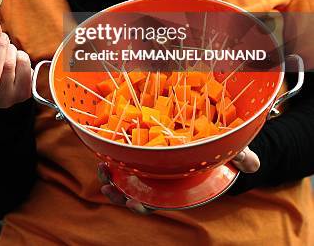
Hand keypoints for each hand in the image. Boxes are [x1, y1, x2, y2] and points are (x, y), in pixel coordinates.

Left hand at [98, 146, 259, 213]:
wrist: (224, 148)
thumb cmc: (228, 156)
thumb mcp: (239, 154)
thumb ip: (243, 157)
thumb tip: (250, 160)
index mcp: (182, 188)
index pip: (160, 202)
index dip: (143, 204)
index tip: (131, 200)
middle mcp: (167, 184)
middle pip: (137, 195)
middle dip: (119, 193)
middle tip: (107, 182)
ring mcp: (157, 171)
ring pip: (130, 182)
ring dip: (113, 179)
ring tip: (102, 170)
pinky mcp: (152, 156)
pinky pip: (131, 165)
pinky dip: (118, 162)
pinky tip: (107, 154)